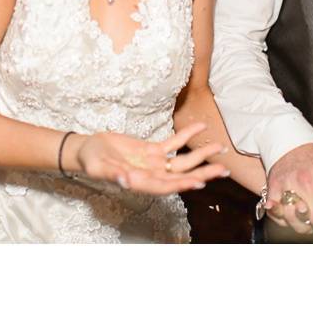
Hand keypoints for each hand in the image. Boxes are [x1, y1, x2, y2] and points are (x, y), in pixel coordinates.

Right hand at [70, 122, 228, 194]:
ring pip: (182, 160)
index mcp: (141, 182)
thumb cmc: (91, 161)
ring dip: (201, 155)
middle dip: (203, 173)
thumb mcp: (98, 168)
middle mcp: (152, 174)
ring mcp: (154, 162)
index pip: (166, 185)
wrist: (88, 149)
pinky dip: (187, 135)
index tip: (200, 182)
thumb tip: (126, 181)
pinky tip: (200, 126)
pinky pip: (173, 143)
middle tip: (224, 170)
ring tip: (220, 148)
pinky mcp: (153, 150)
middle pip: (182, 175)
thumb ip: (112, 175)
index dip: (183, 184)